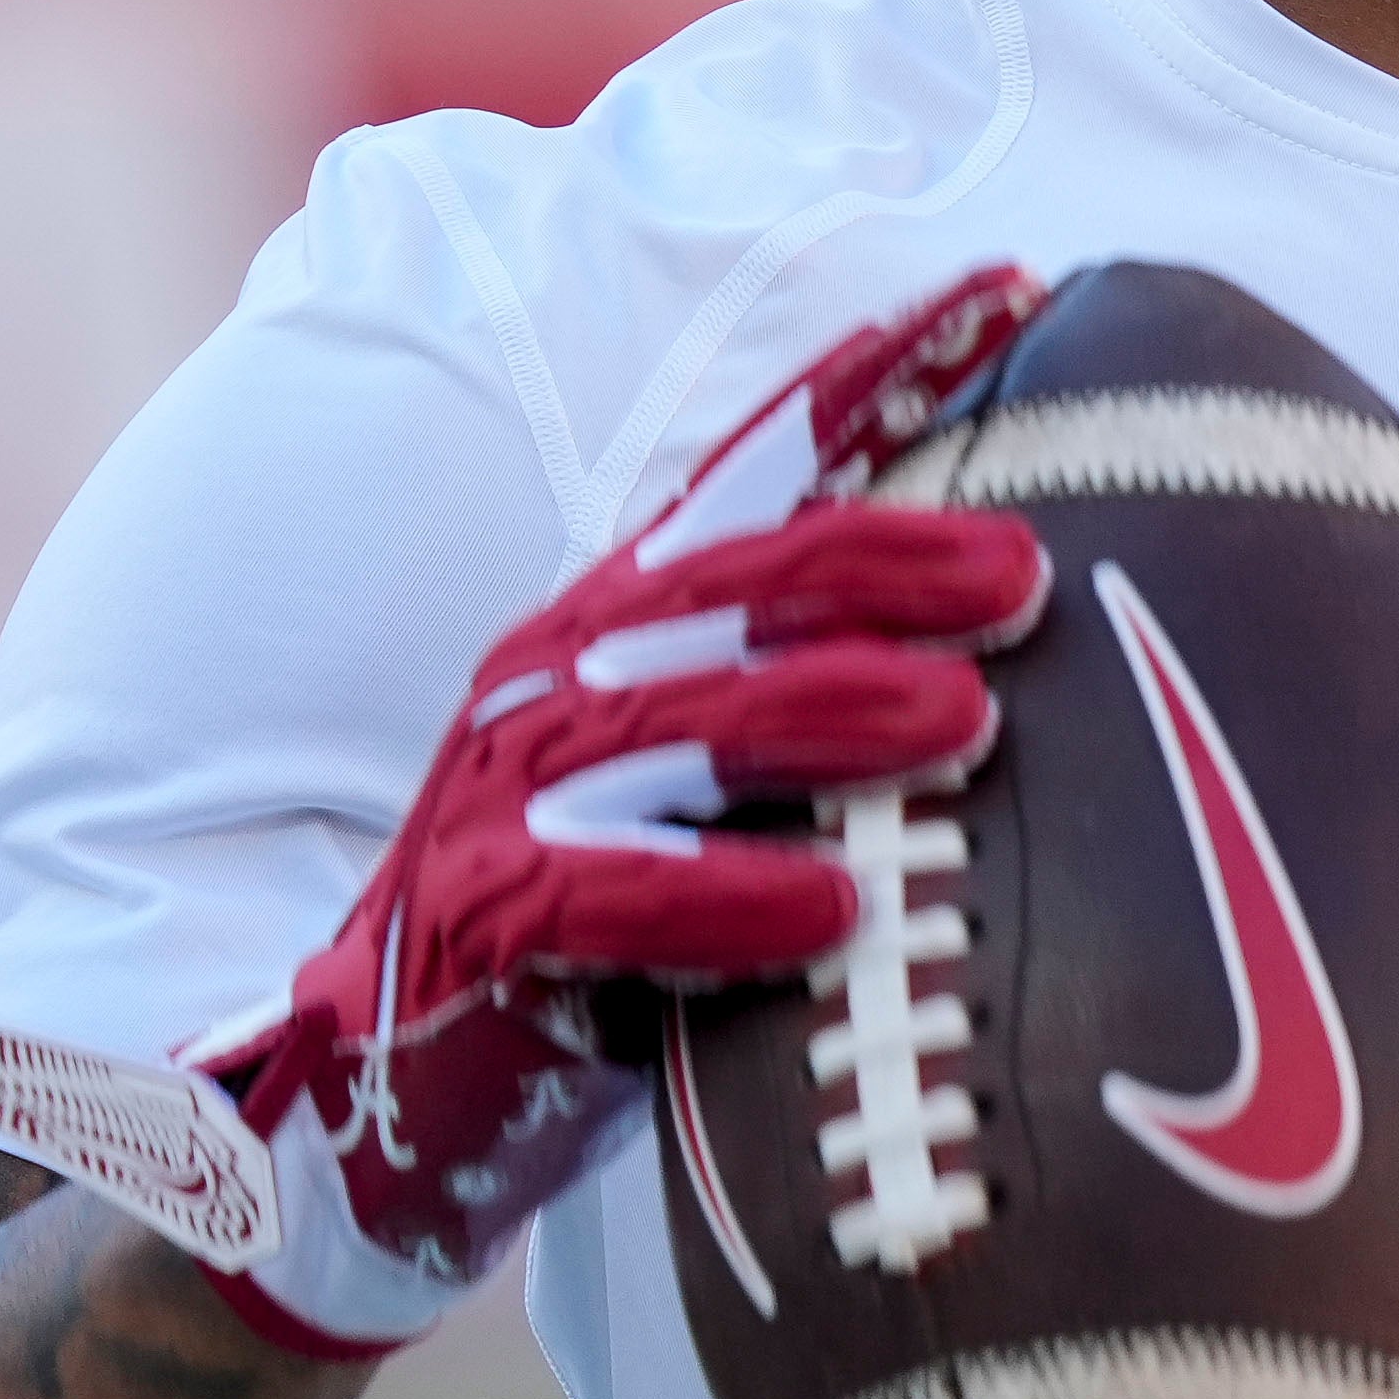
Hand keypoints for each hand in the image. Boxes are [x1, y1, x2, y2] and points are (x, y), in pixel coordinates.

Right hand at [0, 264, 1052, 1353]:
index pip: (759, 470)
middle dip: (890, 556)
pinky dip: (723, 898)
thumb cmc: (589, 940)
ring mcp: (509, 790)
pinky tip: (832, 905)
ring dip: (832, 713)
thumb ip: (805, 704)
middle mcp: (562, 675)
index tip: (1003, 291)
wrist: (372, 1106)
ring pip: (688, 726)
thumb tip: (1024, 625)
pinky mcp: (480, 921)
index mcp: (620, 622)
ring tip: (964, 716)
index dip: (872, 372)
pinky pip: (609, 898)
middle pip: (742, 581)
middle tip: (1026, 571)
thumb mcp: (697, 790)